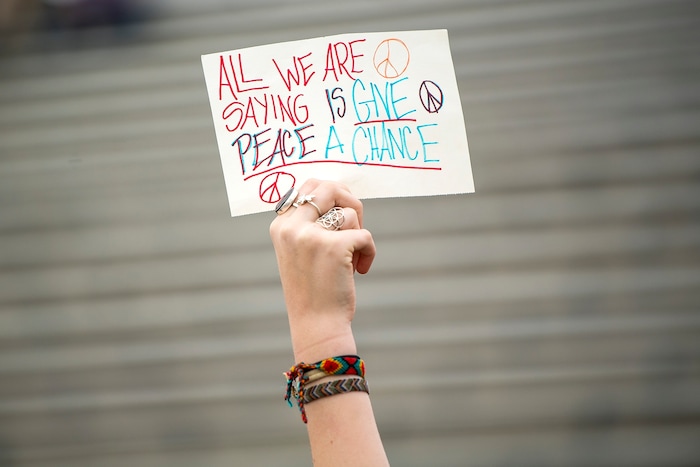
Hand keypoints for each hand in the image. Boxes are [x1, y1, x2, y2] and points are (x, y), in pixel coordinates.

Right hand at [269, 179, 375, 361]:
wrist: (316, 324)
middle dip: (350, 201)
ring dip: (358, 235)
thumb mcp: (299, 251)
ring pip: (349, 213)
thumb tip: (339, 192)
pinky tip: (361, 270)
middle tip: (356, 224)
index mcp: (280, 226)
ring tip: (352, 259)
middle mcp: (291, 227)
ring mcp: (311, 235)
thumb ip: (308, 223)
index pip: (308, 187)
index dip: (332, 194)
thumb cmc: (313, 288)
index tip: (342, 211)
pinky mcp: (334, 246)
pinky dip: (369, 253)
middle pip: (329, 188)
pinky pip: (364, 235)